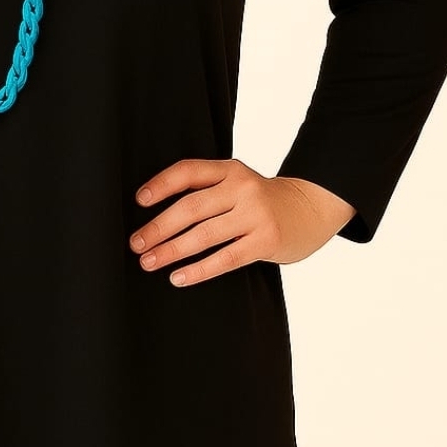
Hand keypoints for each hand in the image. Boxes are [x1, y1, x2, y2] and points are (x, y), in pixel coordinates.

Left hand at [129, 158, 356, 285]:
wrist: (310, 210)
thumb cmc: (261, 200)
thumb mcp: (237, 183)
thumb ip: (207, 189)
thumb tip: (155, 212)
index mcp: (230, 170)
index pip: (188, 171)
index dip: (161, 184)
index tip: (139, 200)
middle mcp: (242, 188)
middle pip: (191, 207)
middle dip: (159, 227)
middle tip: (136, 243)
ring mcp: (255, 215)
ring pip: (204, 235)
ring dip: (172, 250)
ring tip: (149, 262)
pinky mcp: (265, 241)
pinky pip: (225, 258)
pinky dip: (198, 270)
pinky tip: (178, 277)